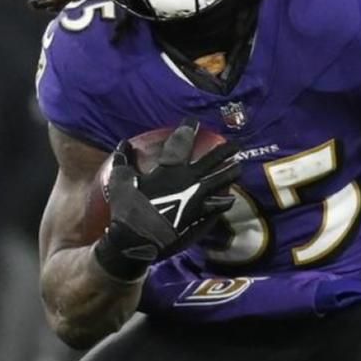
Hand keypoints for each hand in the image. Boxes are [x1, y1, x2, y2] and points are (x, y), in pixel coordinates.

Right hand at [95, 118, 240, 279]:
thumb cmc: (128, 208)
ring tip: (239, 168)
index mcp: (170, 169)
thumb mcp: (120, 180)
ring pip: (220, 182)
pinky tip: (230, 199)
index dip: (188, 129)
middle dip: (224, 151)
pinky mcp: (199, 217)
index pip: (181, 143)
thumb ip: (123, 160)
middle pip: (212, 162)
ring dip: (230, 173)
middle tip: (236, 145)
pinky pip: (216, 207)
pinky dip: (223, 202)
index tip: (193, 122)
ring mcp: (197, 199)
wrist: (137, 239)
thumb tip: (123, 143)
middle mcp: (188, 181)